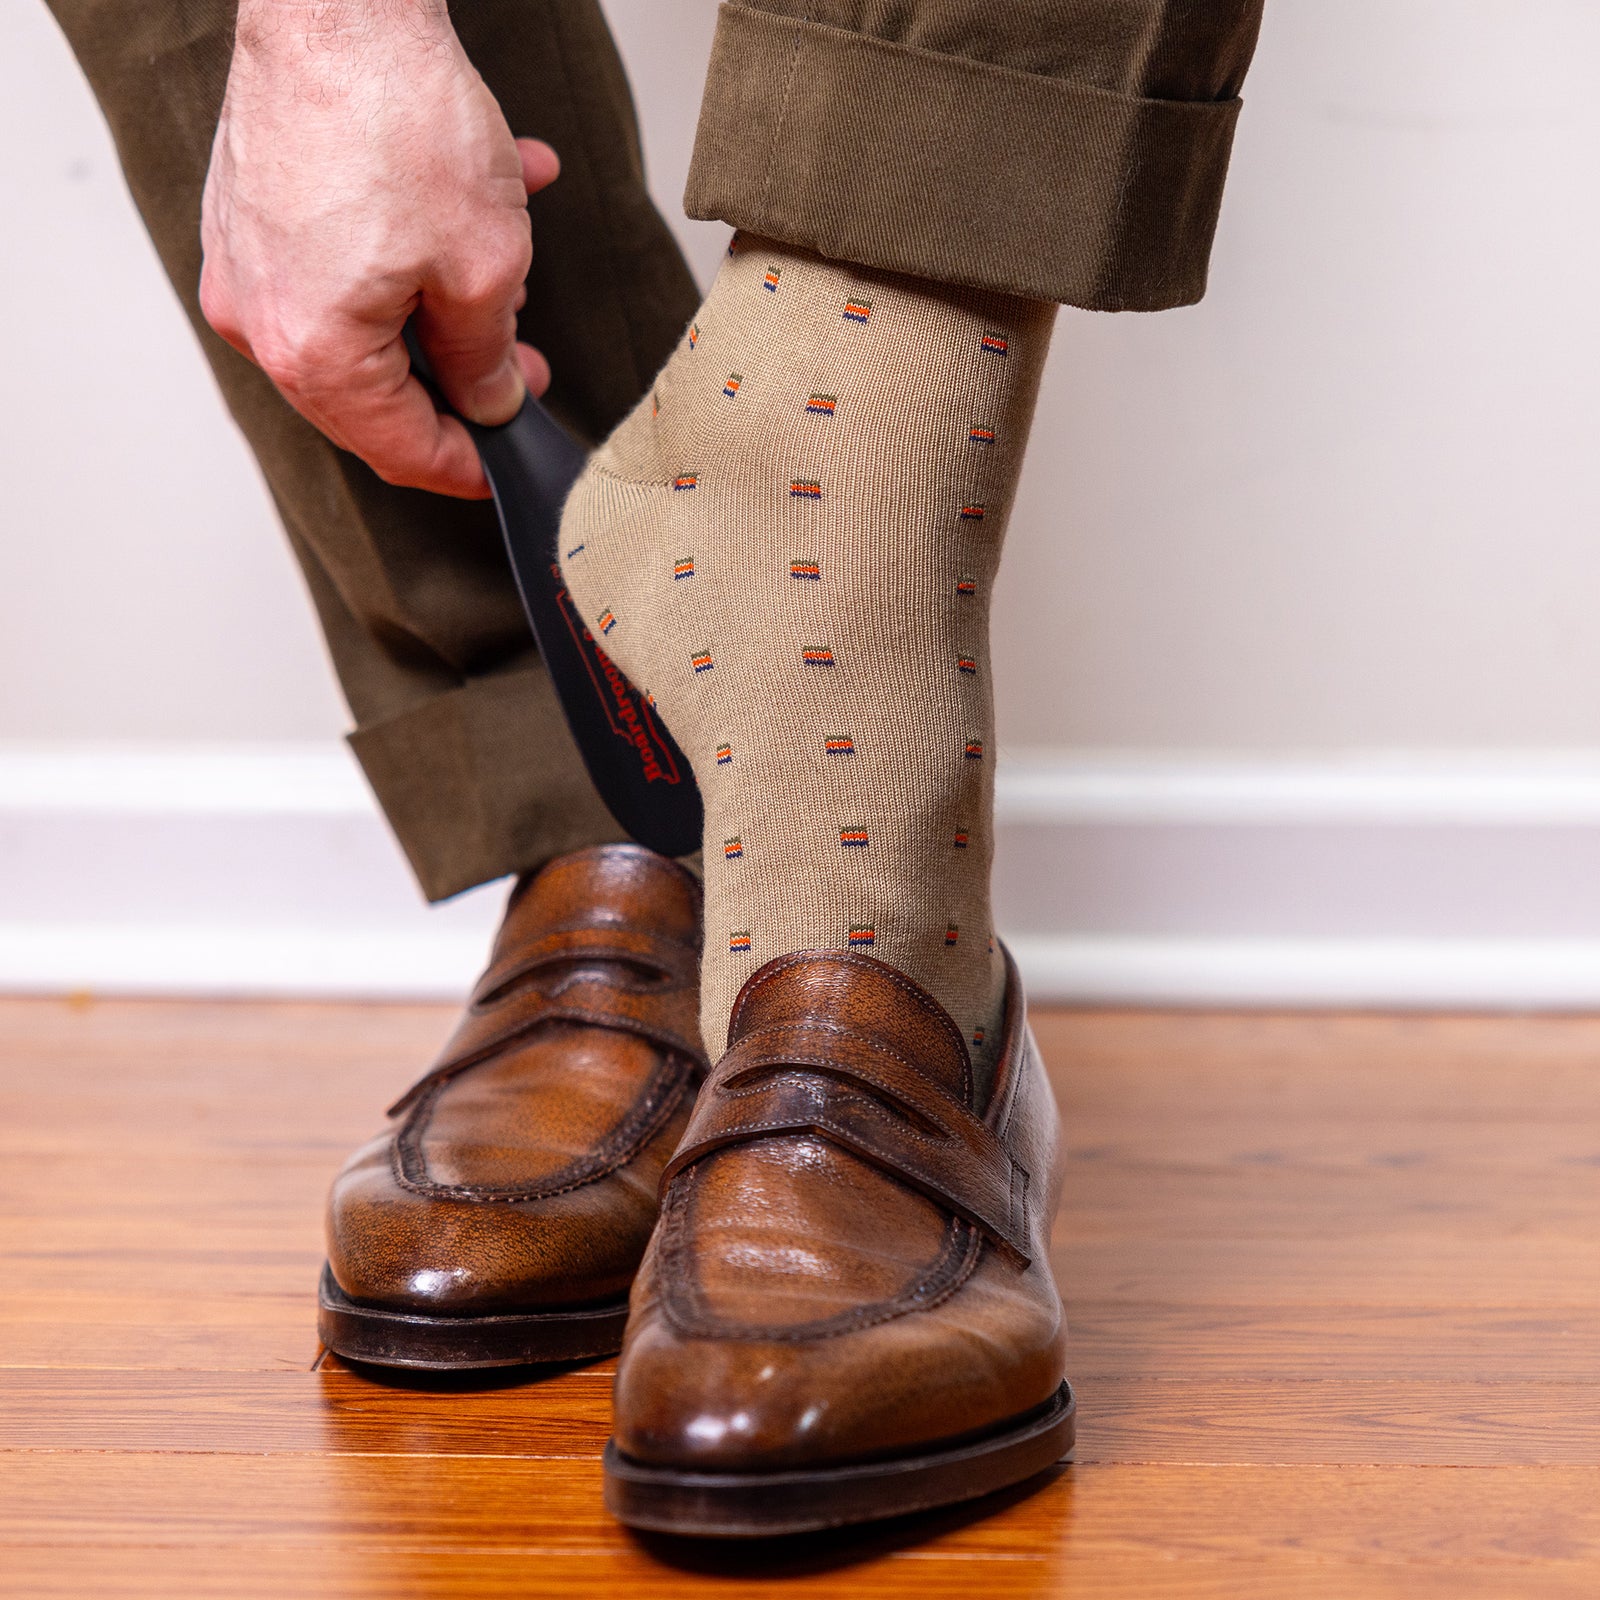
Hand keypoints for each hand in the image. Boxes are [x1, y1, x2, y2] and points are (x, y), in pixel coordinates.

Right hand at [199, 0, 556, 497]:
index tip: (510, 461)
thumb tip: (491, 402)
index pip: (401, 451)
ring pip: (366, 330)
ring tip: (509, 271)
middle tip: (523, 367)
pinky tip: (475, 213)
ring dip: (444, 313)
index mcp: (314, 353)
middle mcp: (261, 321)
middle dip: (461, 386)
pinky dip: (410, 257)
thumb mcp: (484, 268)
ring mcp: (247, 268)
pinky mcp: (252, 218)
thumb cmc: (396, 116)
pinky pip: (341, 269)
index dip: (468, 467)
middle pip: (377, 399)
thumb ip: (487, 359)